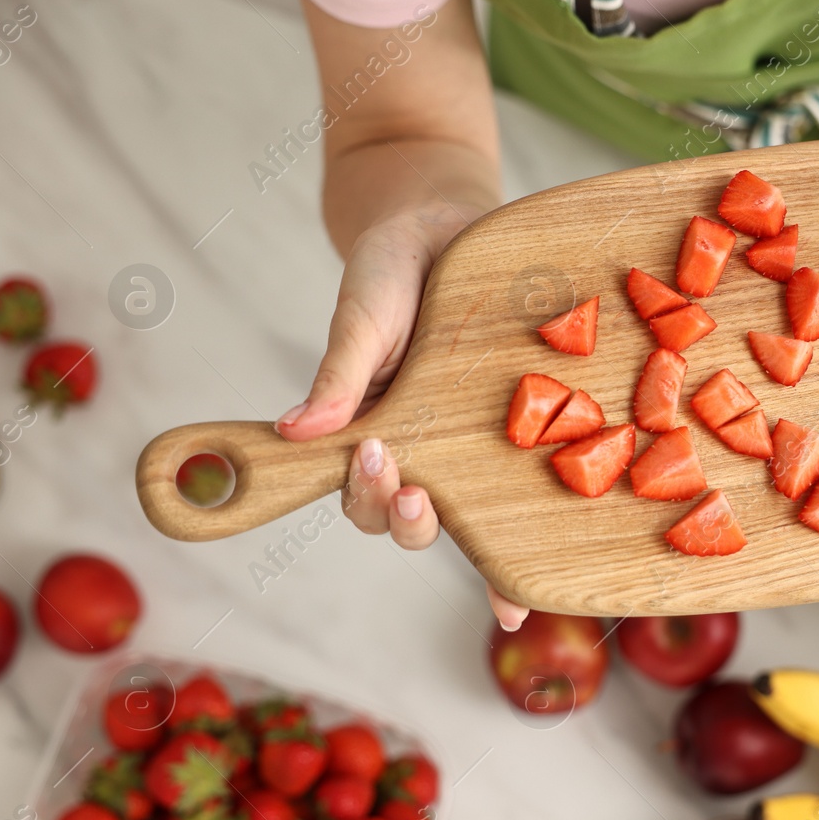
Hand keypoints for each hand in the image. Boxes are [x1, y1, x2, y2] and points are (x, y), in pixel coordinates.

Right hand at [274, 205, 529, 630]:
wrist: (445, 221)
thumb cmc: (393, 269)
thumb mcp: (363, 310)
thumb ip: (340, 369)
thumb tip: (294, 432)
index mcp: (370, 425)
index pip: (355, 486)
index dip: (363, 497)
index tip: (375, 465)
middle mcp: (417, 447)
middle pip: (401, 515)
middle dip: (402, 515)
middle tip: (412, 489)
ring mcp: (465, 445)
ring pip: (455, 516)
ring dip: (454, 532)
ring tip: (458, 519)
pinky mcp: (512, 431)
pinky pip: (512, 495)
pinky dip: (513, 549)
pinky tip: (523, 598)